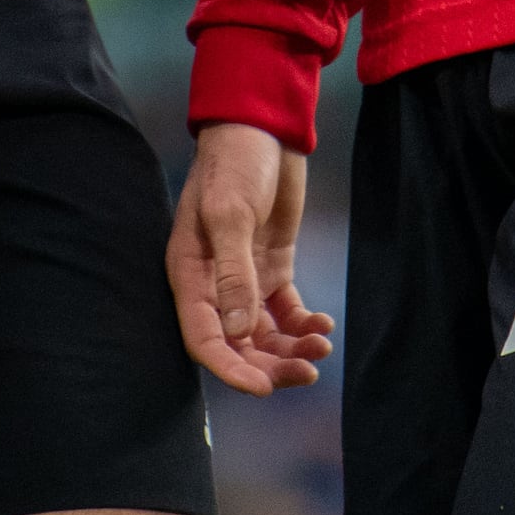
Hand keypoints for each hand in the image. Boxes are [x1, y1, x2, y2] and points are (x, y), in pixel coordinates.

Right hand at [170, 122, 335, 396]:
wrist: (263, 125)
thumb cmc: (235, 163)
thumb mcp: (230, 213)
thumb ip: (233, 273)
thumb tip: (239, 331)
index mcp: (190, 274)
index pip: (204, 338)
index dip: (231, 369)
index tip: (263, 388)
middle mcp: (214, 284)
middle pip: (238, 344)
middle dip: (271, 365)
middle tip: (307, 371)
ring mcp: (244, 276)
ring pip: (264, 333)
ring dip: (291, 348)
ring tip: (322, 345)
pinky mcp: (272, 267)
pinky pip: (285, 310)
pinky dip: (303, 324)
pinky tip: (323, 324)